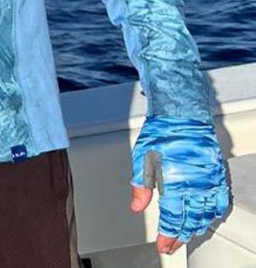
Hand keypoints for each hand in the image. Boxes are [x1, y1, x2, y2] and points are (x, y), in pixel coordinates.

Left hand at [130, 115, 229, 254]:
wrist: (183, 113)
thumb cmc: (162, 132)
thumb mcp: (142, 159)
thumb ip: (140, 186)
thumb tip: (137, 206)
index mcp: (176, 183)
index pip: (173, 219)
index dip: (168, 235)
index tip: (163, 245)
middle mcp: (196, 185)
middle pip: (190, 221)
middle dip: (180, 236)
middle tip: (171, 245)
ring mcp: (209, 181)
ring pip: (207, 214)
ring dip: (197, 227)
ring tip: (187, 234)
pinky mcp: (217, 174)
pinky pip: (220, 201)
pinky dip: (214, 213)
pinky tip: (208, 217)